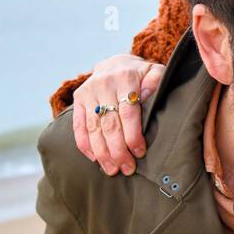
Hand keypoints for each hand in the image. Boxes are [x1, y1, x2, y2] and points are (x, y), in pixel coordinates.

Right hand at [71, 54, 165, 174]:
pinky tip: (94, 159)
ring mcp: (88, 92)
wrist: (116, 63)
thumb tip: (147, 98)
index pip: (128, 112)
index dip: (133, 135)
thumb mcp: (154, 72)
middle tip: (126, 168)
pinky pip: (78, 126)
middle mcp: (104, 84)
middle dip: (118, 150)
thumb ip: (155, 82)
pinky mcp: (78, 99)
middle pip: (110, 124)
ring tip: (112, 169)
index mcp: (125, 78)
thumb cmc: (141, 74)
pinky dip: (85, 144)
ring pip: (93, 128)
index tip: (139, 152)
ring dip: (102, 152)